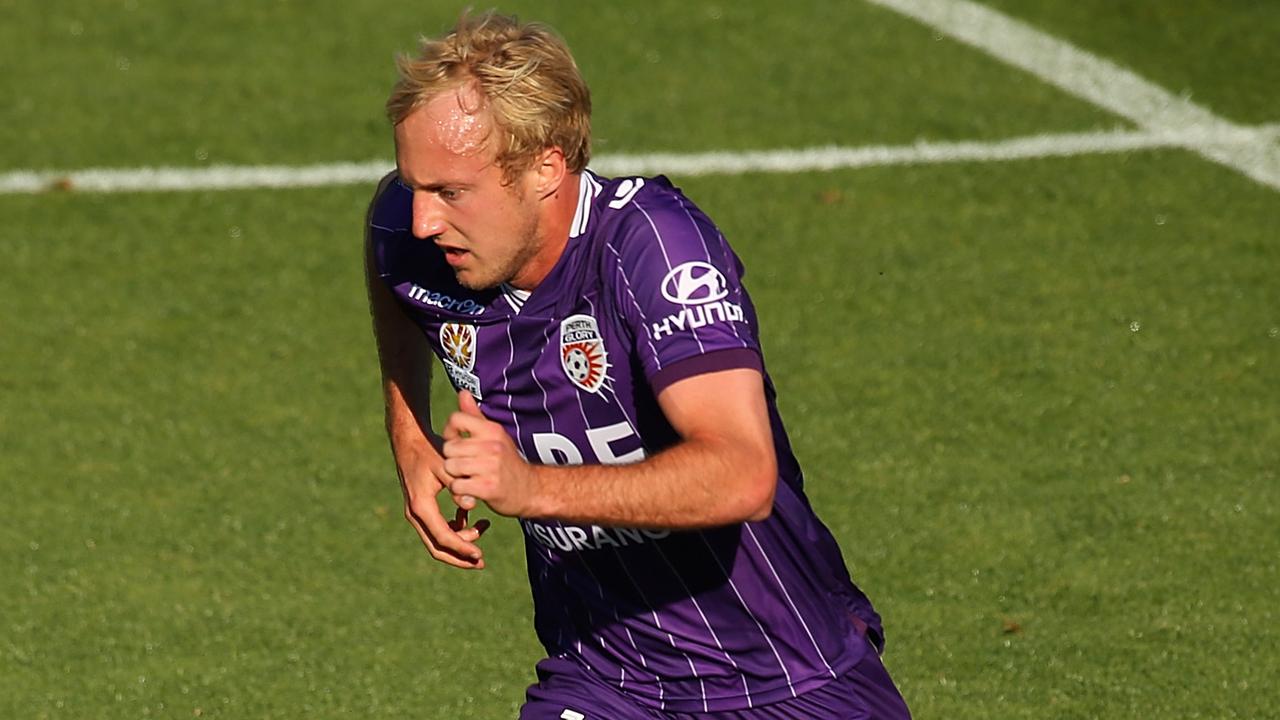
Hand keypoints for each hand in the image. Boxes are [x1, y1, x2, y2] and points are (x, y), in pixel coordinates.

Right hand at [399, 448, 490, 569]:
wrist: (409, 438)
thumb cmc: (429, 449)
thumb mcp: (446, 465)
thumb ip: (458, 485)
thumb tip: (470, 509)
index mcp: (421, 506)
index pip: (443, 537)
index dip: (462, 548)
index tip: (480, 555)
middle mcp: (415, 514)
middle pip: (437, 548)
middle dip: (459, 557)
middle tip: (481, 562)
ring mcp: (416, 512)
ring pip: (437, 540)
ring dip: (459, 542)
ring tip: (483, 531)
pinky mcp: (420, 507)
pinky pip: (437, 528)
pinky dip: (453, 528)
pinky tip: (470, 519)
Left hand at [442, 391, 538, 516]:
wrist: (530, 489)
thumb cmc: (507, 462)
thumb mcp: (495, 435)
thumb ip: (475, 415)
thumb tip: (463, 392)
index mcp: (492, 430)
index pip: (456, 419)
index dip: (449, 432)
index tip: (457, 442)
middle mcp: (492, 446)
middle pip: (449, 447)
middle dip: (452, 458)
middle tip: (465, 465)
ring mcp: (490, 467)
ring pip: (450, 467)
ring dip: (455, 476)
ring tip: (468, 476)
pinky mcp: (488, 487)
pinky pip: (457, 486)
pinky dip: (460, 491)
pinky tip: (470, 489)